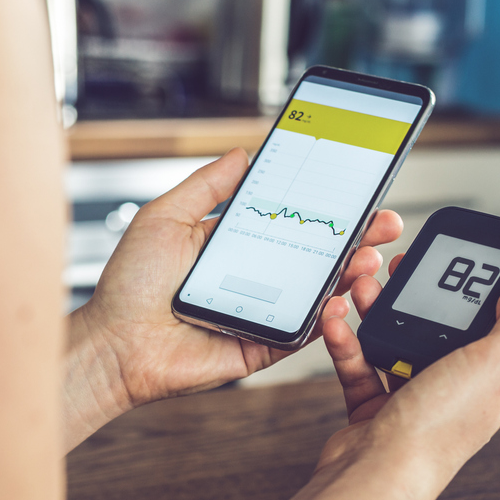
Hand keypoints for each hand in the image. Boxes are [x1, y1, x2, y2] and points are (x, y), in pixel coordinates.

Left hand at [68, 149, 403, 417]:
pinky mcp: (264, 346)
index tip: (356, 191)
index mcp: (236, 243)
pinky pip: (304, 333)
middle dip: (356, 238)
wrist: (114, 344)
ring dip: (351, 273)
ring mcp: (264, 312)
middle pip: (317, 254)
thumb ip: (207, 186)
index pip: (292, 219)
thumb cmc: (129, 285)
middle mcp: (255, 277)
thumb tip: (244, 153)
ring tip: (369, 256)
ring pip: (320, 292)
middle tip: (384, 223)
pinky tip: (341, 297)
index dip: (326, 206)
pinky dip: (327, 316)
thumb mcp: (165, 217)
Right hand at [317, 263, 499, 483]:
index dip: (472, 291)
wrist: (373, 475)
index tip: (451, 261)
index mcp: (490, 382)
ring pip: (393, 342)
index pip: (489, 326)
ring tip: (358, 288)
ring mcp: (411, 402)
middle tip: (395, 267)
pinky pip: (358, 365)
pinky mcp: (372, 411)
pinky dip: (346, 343)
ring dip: (374, 312)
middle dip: (414, 296)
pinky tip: (338, 324)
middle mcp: (453, 393)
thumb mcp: (497, 366)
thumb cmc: (435, 428)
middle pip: (436, 329)